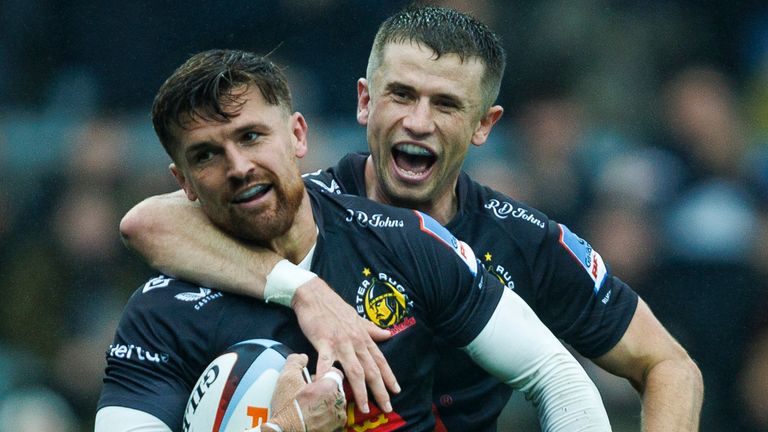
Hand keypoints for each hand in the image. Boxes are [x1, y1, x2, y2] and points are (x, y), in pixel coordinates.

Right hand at [269, 353, 346, 431]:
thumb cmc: (287, 409)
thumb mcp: (286, 378)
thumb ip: (296, 361)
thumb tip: (303, 357)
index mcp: (330, 387)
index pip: (336, 373)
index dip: (323, 375)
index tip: (313, 381)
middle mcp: (338, 402)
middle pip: (336, 389)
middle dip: (325, 390)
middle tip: (309, 394)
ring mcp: (338, 418)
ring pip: (336, 403)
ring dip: (327, 403)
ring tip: (310, 407)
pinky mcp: (336, 430)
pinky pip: (335, 418)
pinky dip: (327, 416)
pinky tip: (314, 417)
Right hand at [292, 277, 399, 413]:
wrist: (314, 294)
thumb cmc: (334, 307)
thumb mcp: (357, 317)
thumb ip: (372, 329)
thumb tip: (388, 335)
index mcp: (363, 337)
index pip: (380, 360)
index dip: (389, 376)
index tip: (396, 391)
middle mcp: (356, 342)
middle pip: (371, 369)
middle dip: (380, 390)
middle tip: (387, 407)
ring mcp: (340, 343)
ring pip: (354, 370)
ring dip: (361, 390)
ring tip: (365, 407)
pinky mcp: (323, 342)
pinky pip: (326, 361)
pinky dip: (328, 374)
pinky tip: (329, 387)